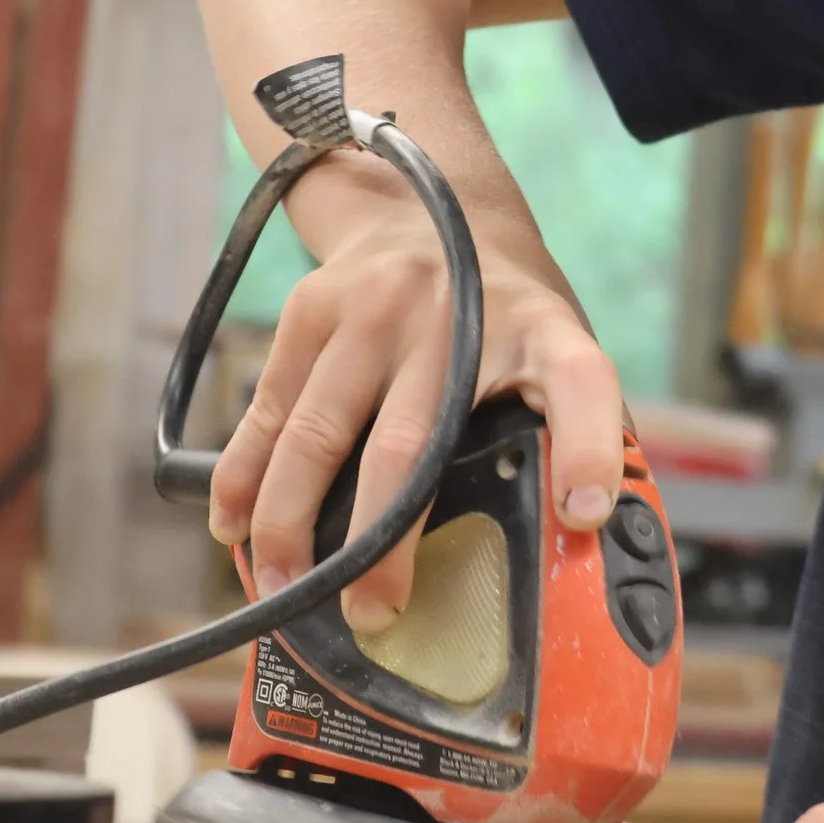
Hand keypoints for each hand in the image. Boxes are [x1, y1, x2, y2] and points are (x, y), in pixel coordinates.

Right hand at [206, 164, 623, 631]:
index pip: (581, 383)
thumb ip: (570, 428)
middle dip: (383, 542)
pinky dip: (246, 476)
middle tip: (372, 615)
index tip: (586, 515)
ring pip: (319, 433)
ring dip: (292, 523)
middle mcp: (456, 316)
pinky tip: (237, 528)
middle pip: (412, 444)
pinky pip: (269, 408)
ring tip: (285, 591)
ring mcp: (375, 308)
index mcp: (542, 333)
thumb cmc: (501, 315)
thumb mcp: (556, 349)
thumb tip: (578, 529)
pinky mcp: (311, 309)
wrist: (429, 208)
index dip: (586, 450)